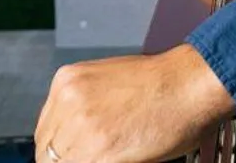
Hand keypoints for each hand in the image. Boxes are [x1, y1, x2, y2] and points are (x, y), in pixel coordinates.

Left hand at [34, 45, 233, 162]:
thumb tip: (74, 134)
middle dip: (69, 159)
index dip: (59, 150)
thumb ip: (84, 105)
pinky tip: (118, 158)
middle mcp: (68, 101)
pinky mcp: (98, 152)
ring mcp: (81, 127)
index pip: (44, 131)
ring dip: (83, 162)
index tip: (71, 156)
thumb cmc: (163, 82)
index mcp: (67, 81)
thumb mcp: (109, 81)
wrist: (191, 83)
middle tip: (92, 157)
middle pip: (47, 152)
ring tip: (109, 155)